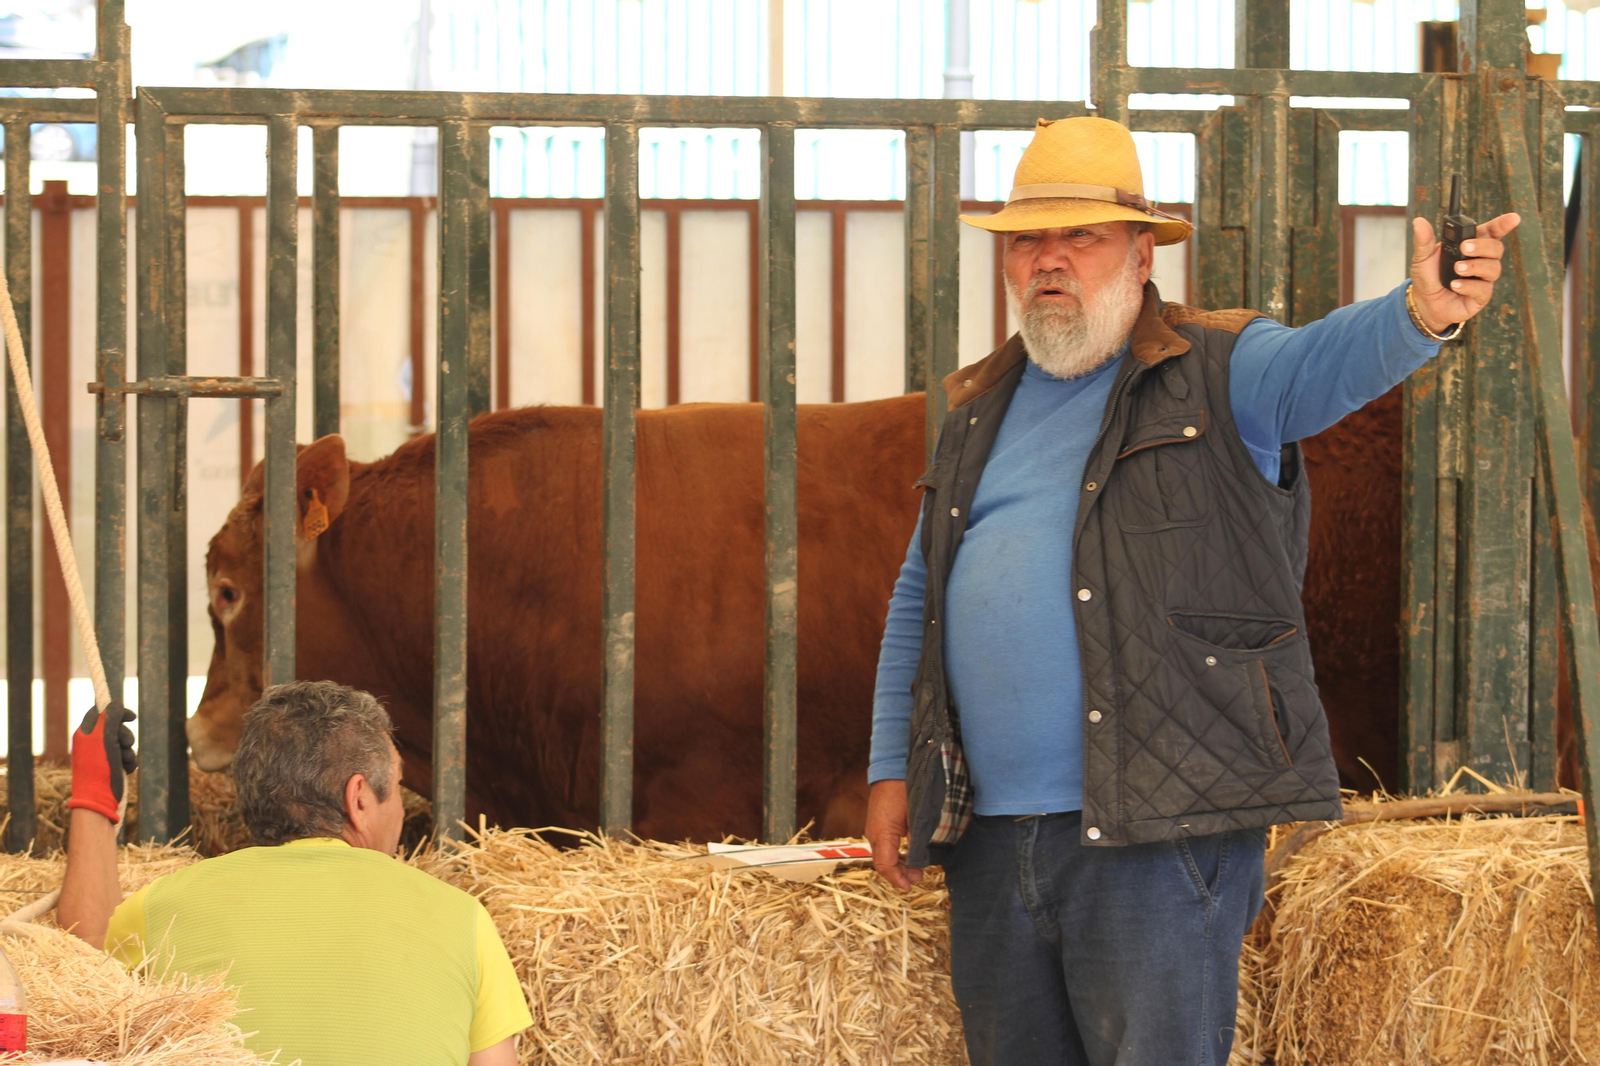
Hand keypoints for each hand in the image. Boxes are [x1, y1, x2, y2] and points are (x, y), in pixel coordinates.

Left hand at [66, 701, 136, 823]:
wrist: (98, 799)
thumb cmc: (98, 768)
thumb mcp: (104, 738)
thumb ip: (109, 719)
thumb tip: (114, 702)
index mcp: (85, 734)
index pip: (101, 713)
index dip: (117, 711)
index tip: (132, 716)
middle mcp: (92, 743)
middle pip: (116, 728)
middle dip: (125, 735)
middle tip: (125, 744)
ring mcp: (101, 756)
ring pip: (123, 743)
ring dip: (129, 750)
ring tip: (126, 761)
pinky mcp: (110, 767)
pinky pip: (125, 757)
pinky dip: (130, 762)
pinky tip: (128, 769)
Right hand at [865, 779, 923, 889]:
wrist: (894, 767)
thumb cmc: (906, 790)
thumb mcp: (915, 818)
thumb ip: (917, 841)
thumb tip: (920, 861)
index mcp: (881, 834)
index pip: (885, 866)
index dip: (897, 879)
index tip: (910, 886)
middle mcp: (874, 833)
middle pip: (883, 864)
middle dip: (900, 874)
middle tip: (919, 877)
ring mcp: (875, 828)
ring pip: (884, 856)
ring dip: (899, 865)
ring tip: (916, 869)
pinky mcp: (879, 824)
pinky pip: (885, 846)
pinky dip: (896, 855)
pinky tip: (908, 855)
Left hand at [1409, 212, 1520, 334]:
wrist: (1423, 303)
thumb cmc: (1428, 277)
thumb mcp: (1423, 257)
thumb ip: (1424, 241)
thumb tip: (1419, 221)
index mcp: (1470, 246)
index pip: (1491, 232)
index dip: (1503, 224)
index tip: (1512, 218)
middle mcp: (1481, 260)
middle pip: (1496, 248)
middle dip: (1482, 246)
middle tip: (1464, 247)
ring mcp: (1483, 279)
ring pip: (1493, 268)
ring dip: (1475, 266)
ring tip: (1457, 269)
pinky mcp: (1480, 296)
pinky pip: (1484, 289)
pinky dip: (1470, 286)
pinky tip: (1456, 286)